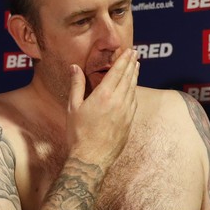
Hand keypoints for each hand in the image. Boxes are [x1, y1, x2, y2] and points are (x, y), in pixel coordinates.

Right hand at [66, 48, 138, 169]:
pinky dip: (134, 91)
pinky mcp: (129, 122)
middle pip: (128, 78)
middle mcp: (119, 101)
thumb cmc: (78, 134)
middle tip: (135, 54)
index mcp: (104, 95)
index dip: (124, 60)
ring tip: (136, 67)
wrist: (91, 158)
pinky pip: (134, 102)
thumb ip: (76, 85)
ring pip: (133, 89)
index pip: (118, 72)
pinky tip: (133, 89)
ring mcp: (126, 112)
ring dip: (135, 76)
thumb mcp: (73, 107)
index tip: (129, 51)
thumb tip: (74, 67)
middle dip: (132, 64)